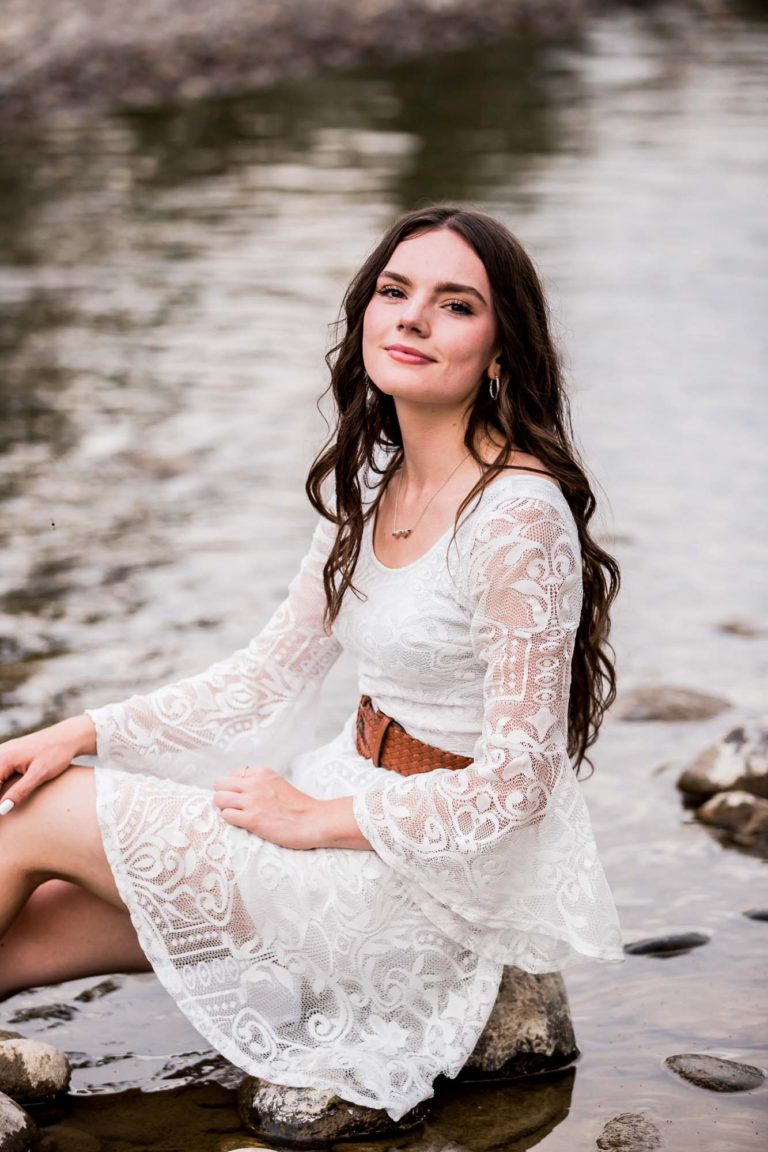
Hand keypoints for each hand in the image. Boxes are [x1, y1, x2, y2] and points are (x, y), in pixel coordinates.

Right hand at [0, 715, 96, 812]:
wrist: (69, 736)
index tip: (2, 815)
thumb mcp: (40, 774)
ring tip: (5, 807)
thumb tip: (1, 809)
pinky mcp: (9, 754)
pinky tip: (6, 795)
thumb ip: (20, 791)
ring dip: (0, 791)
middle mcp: (1, 753)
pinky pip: (0, 771)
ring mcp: (4, 752)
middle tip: (3, 811)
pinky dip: (1, 783)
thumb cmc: (56, 753)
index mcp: (4, 758)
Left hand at [212, 766, 370, 850]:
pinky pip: (226, 815)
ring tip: (236, 815)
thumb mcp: (278, 784)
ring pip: (218, 798)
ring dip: (223, 808)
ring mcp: (252, 801)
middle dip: (222, 795)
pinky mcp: (252, 819)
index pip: (232, 774)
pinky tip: (242, 823)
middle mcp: (254, 783)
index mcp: (262, 773)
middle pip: (219, 783)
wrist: (314, 821)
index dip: (233, 787)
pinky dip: (230, 820)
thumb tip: (244, 789)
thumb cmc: (299, 807)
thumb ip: (261, 783)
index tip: (240, 797)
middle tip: (232, 806)